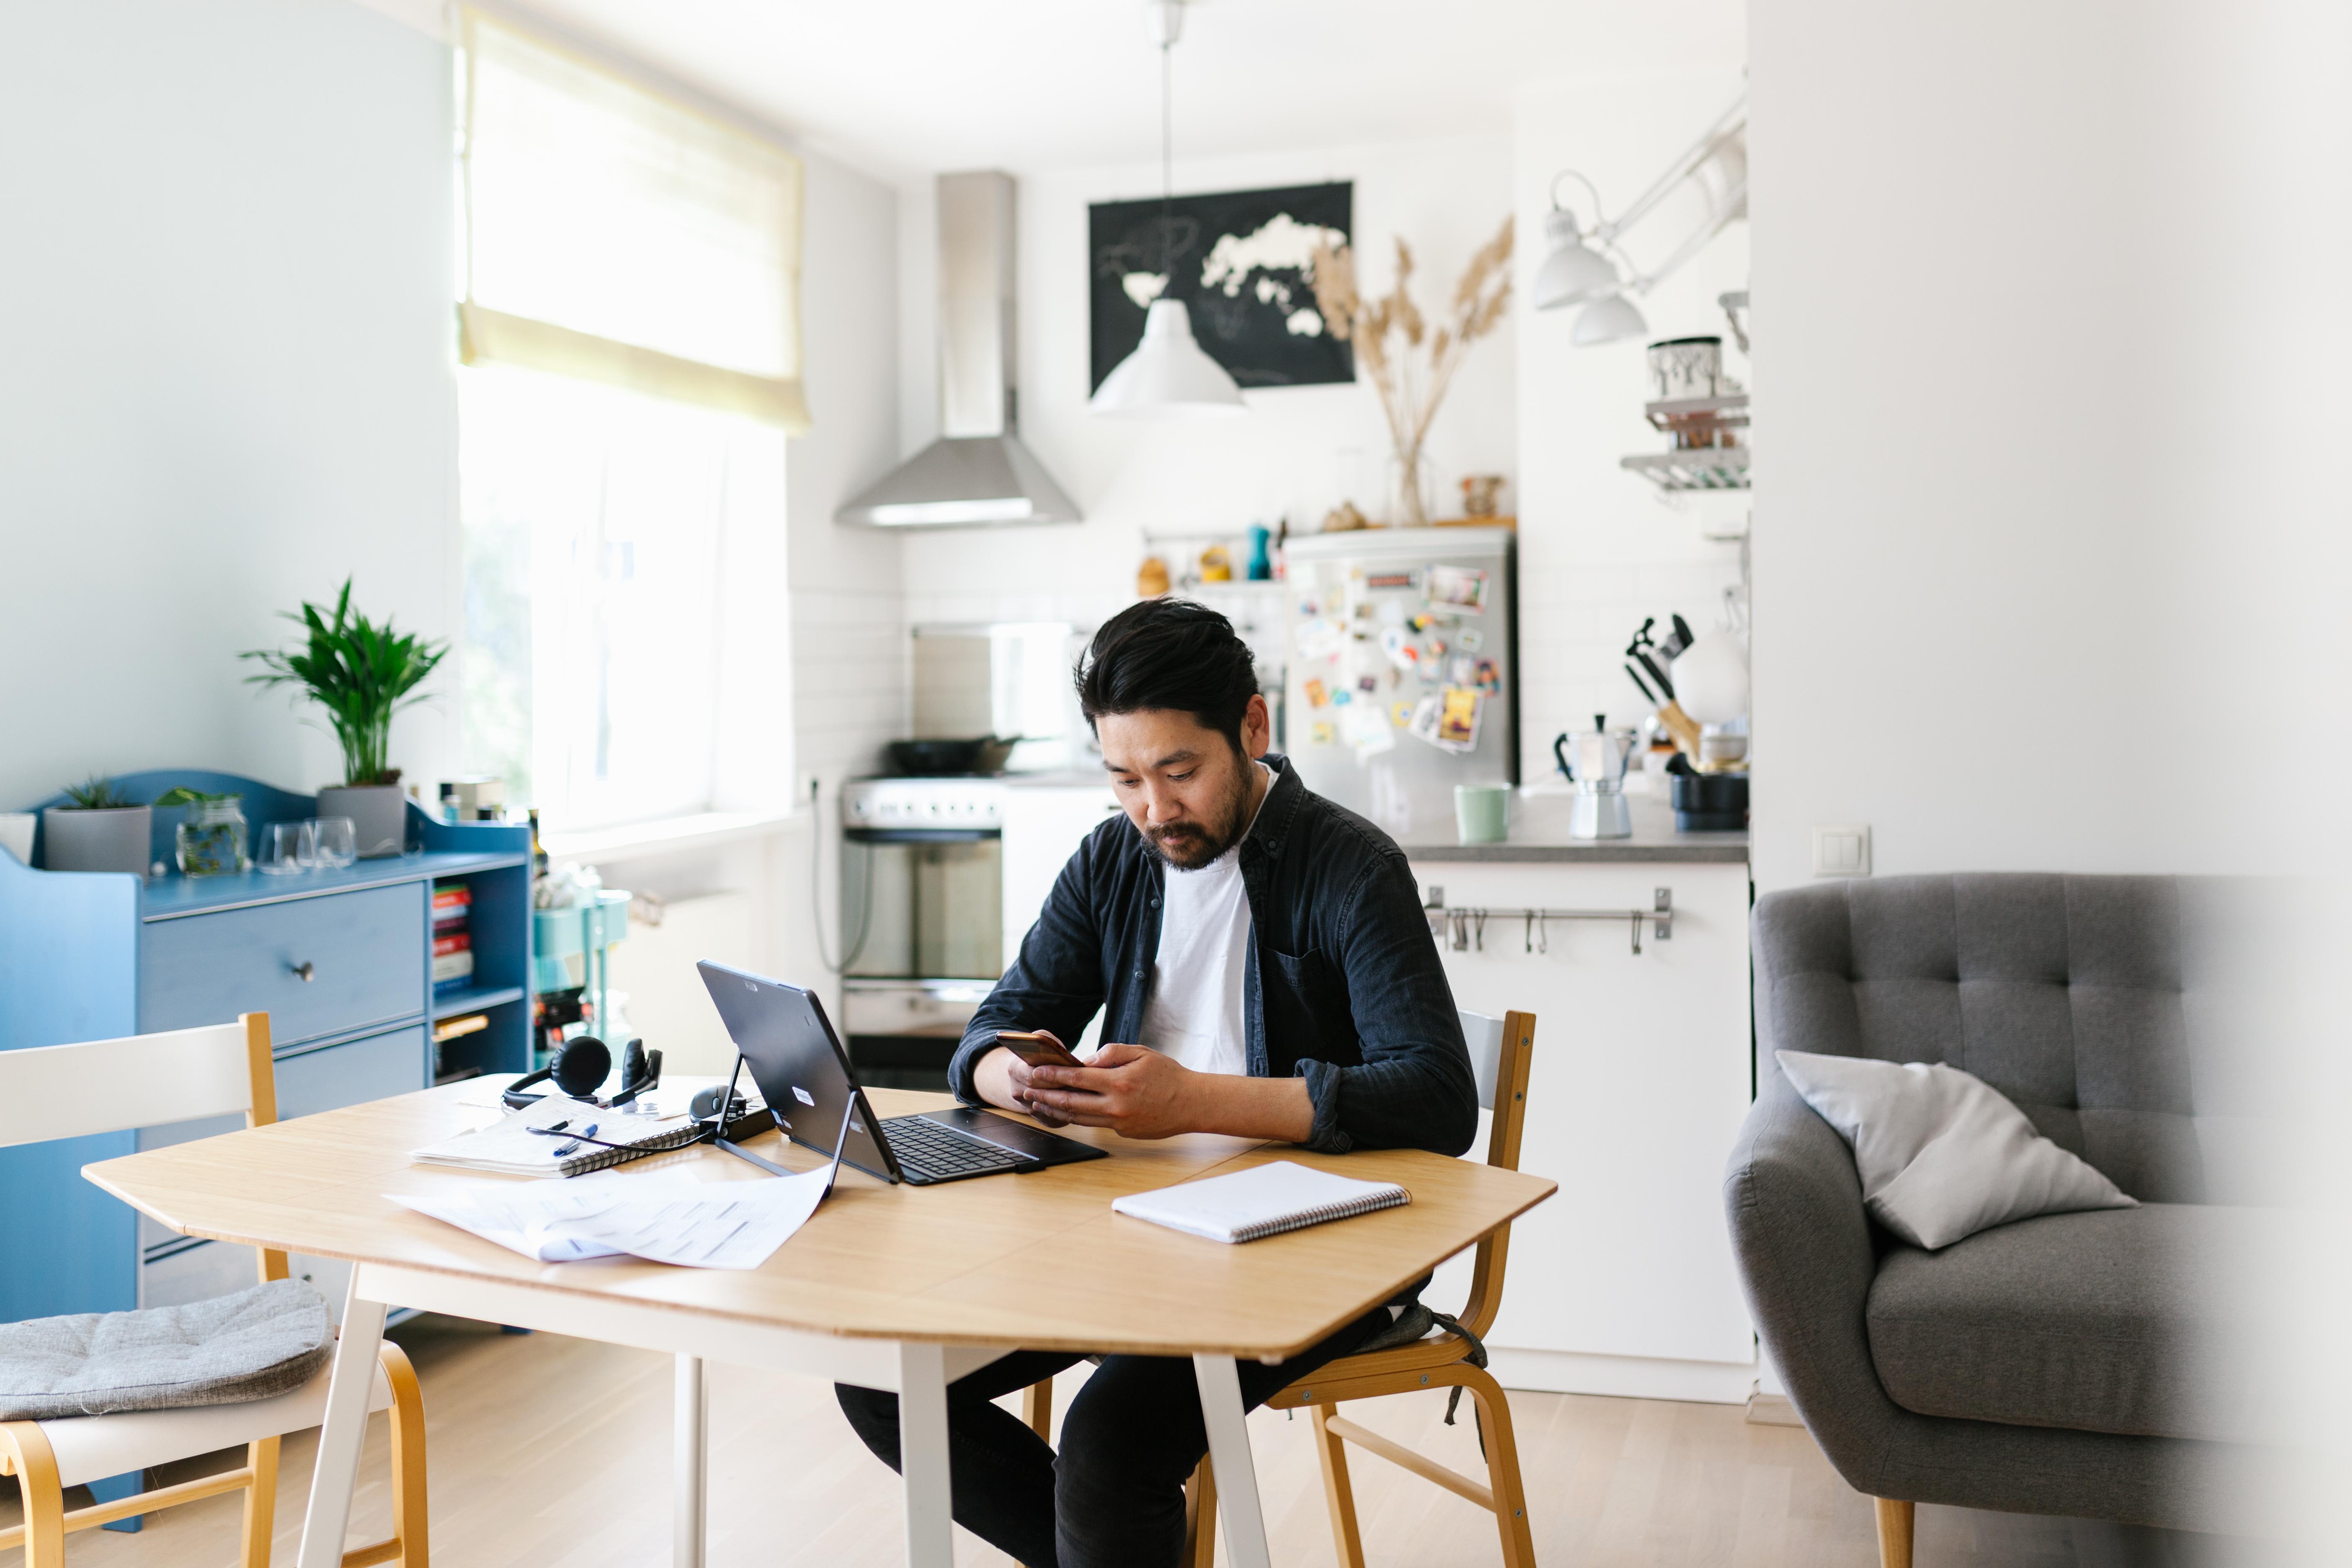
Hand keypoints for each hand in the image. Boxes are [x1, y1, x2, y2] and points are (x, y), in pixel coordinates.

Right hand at [974, 1040, 1073, 1126]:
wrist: (1026, 1074)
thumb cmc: (1038, 1056)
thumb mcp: (1039, 1040)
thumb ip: (1045, 1039)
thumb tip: (1052, 1047)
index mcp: (1015, 1070)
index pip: (1032, 1076)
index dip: (1051, 1075)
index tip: (1068, 1071)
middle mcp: (1017, 1091)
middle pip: (1041, 1093)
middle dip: (1062, 1089)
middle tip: (1083, 1085)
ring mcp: (1027, 1107)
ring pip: (1049, 1109)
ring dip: (1066, 1103)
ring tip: (1085, 1095)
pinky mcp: (1040, 1119)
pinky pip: (1054, 1119)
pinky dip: (1067, 1113)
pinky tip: (1079, 1106)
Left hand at [1021, 1042, 1197, 1140]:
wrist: (1191, 1104)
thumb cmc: (1168, 1075)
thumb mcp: (1142, 1053)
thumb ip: (1112, 1053)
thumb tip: (1086, 1061)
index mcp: (1119, 1082)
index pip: (1078, 1078)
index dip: (1054, 1075)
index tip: (1037, 1072)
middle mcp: (1116, 1105)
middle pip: (1072, 1102)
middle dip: (1046, 1097)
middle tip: (1027, 1093)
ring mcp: (1119, 1122)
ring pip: (1080, 1118)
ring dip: (1057, 1111)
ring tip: (1040, 1105)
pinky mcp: (1123, 1132)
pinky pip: (1096, 1123)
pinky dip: (1078, 1117)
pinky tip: (1067, 1111)